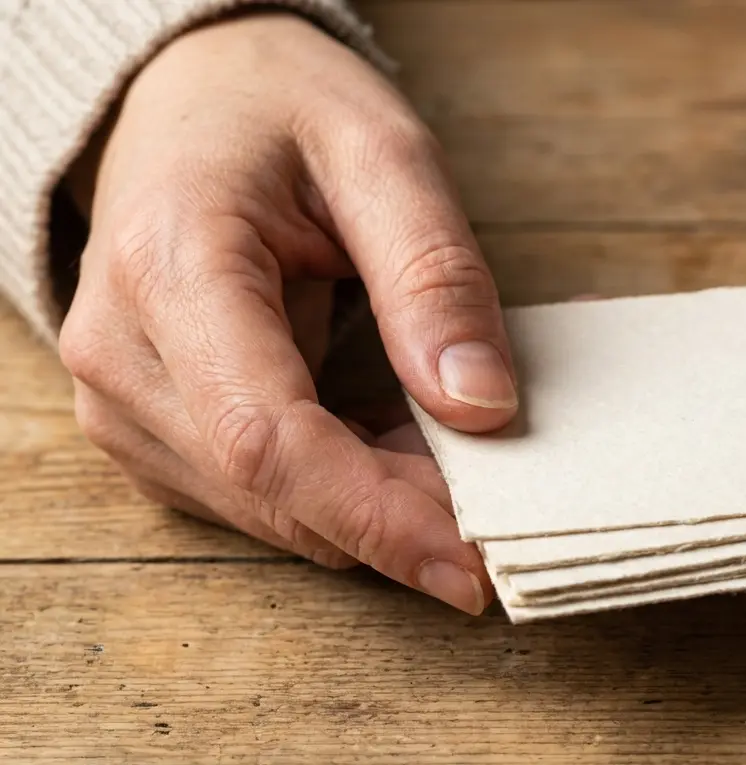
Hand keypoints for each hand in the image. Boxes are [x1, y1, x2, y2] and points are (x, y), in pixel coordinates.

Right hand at [59, 12, 513, 614]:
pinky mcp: (148, 420)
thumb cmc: (281, 108)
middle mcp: (121, 350)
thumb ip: (433, 277)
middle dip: (394, 519)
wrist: (193, 94)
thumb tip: (480, 407)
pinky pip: (251, 493)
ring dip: (371, 507)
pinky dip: (338, 490)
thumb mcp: (384, 155)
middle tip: (501, 504)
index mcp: (172, 268)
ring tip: (455, 460)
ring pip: (263, 508)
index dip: (377, 518)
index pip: (267, 439)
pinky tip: (399, 449)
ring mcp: (122, 395)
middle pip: (268, 490)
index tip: (472, 565)